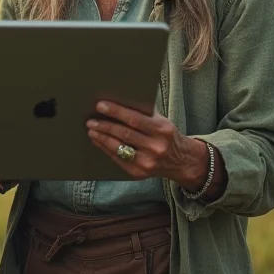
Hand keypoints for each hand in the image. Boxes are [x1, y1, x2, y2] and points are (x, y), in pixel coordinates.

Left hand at [86, 100, 208, 190]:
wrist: (181, 161)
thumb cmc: (166, 135)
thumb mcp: (161, 121)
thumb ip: (143, 112)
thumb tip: (117, 100)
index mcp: (161, 129)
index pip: (134, 118)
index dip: (115, 112)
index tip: (100, 106)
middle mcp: (156, 147)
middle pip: (124, 134)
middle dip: (104, 126)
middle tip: (91, 120)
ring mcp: (147, 162)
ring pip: (119, 148)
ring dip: (102, 138)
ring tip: (92, 130)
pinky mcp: (139, 173)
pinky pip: (118, 160)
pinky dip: (106, 149)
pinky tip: (99, 141)